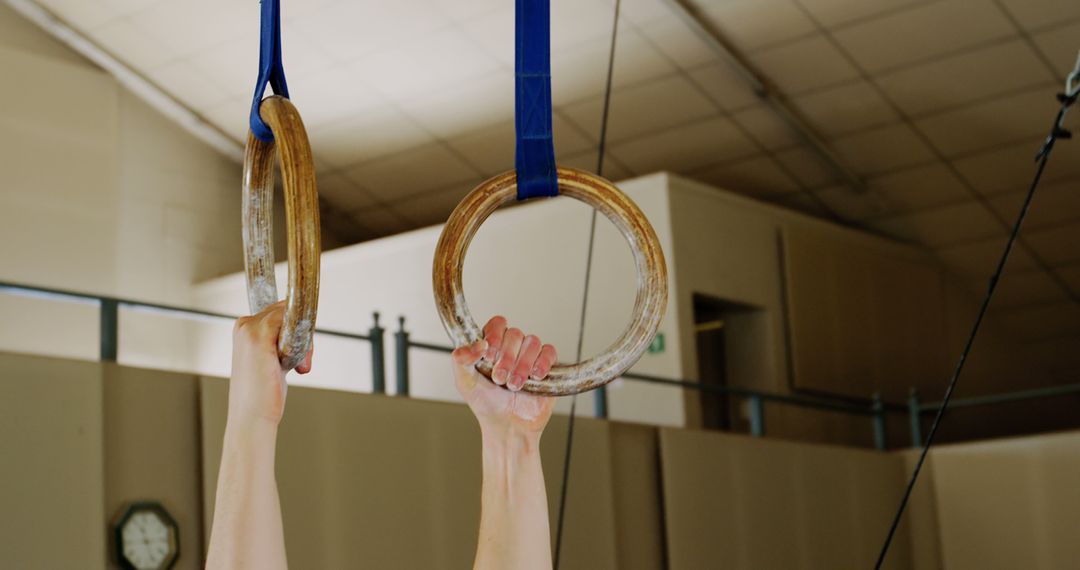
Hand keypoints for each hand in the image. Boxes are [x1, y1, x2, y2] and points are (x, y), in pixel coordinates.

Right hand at [229, 301, 311, 426]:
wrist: (251, 417)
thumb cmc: (263, 393)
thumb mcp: (273, 360)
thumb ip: (281, 341)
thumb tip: (302, 328)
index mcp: (244, 329)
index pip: (279, 312)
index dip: (295, 329)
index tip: (300, 351)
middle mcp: (244, 325)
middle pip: (287, 312)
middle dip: (302, 334)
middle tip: (302, 362)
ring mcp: (249, 329)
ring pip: (292, 316)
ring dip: (304, 342)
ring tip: (299, 367)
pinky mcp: (258, 338)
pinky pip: (290, 322)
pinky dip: (302, 343)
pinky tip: (298, 364)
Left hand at [452, 316, 556, 434]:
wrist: (508, 427)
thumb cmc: (486, 405)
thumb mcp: (465, 382)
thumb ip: (461, 359)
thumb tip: (478, 344)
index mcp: (492, 346)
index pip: (497, 324)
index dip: (495, 335)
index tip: (490, 354)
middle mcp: (511, 348)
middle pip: (515, 333)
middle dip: (508, 358)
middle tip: (500, 378)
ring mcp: (529, 356)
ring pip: (533, 342)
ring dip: (523, 365)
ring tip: (515, 385)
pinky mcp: (546, 366)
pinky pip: (550, 351)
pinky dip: (542, 363)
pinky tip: (534, 378)